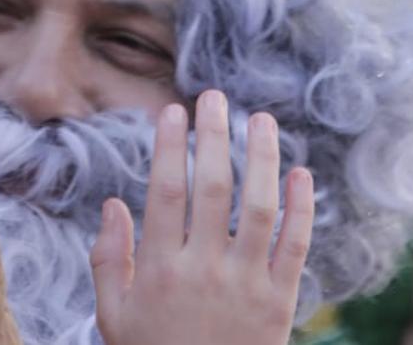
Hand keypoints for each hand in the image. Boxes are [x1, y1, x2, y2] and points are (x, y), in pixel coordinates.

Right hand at [89, 90, 313, 344]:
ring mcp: (247, 285)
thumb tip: (114, 204)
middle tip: (214, 97)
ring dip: (262, 158)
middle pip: (213, 188)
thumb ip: (110, 259)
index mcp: (159, 269)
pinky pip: (295, 246)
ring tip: (261, 120)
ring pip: (259, 208)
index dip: (169, 147)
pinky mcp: (280, 302)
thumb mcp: (113, 316)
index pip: (166, 192)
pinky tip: (301, 173)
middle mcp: (204, 271)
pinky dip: (302, 208)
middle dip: (214, 136)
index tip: (172, 111)